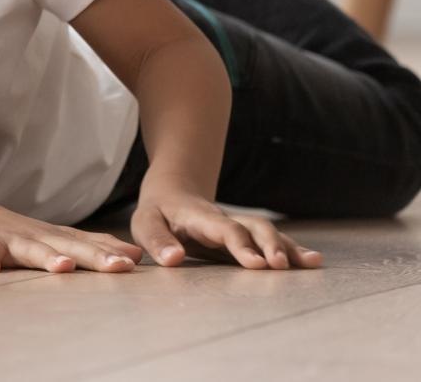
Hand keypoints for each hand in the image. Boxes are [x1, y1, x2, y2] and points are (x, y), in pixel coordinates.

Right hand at [0, 200, 142, 272]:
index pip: (89, 244)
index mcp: (58, 238)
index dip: (111, 253)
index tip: (135, 261)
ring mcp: (11, 241)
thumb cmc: (19, 234)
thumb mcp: (57, 239)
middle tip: (118, 266)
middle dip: (94, 257)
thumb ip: (92, 246)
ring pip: (31, 250)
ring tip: (63, 267)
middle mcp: (39, 238)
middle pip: (69, 247)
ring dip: (47, 257)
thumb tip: (136, 254)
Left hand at [131, 187, 322, 268]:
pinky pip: (273, 241)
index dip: (240, 245)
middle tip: (280, 266)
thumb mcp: (145, 223)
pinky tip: (312, 262)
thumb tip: (173, 259)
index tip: (255, 265)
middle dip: (269, 245)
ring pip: (268, 232)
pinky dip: (293, 250)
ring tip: (311, 263)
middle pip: (254, 227)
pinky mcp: (248, 236)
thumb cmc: (158, 213)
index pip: (223, 229)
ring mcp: (240, 226)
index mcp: (200, 217)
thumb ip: (156, 240)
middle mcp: (226, 219)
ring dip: (289, 247)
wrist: (174, 191)